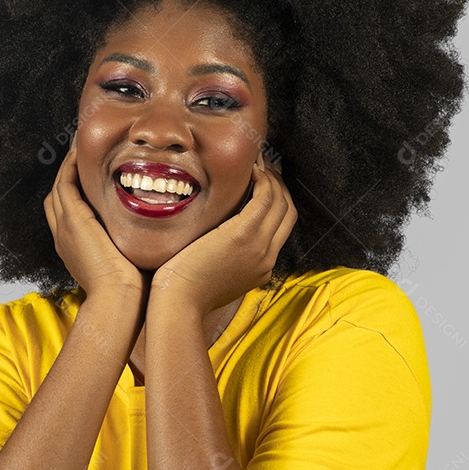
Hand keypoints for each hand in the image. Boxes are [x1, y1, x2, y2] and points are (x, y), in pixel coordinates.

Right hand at [43, 136, 146, 296]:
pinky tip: (83, 152)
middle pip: (59, 196)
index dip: (80, 192)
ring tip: (85, 146)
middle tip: (88, 154)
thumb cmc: (135, 292)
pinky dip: (71, 166)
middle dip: (71, 174)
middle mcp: (65, 237)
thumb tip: (166, 241)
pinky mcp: (73, 220)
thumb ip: (141, 248)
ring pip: (61, 185)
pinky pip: (66, 183)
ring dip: (70, 164)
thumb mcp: (134, 265)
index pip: (71, 212)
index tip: (99, 176)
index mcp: (77, 249)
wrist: (120, 302)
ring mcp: (65, 228)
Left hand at [151, 154, 296, 315]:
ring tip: (257, 166)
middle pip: (288, 212)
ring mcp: (259, 246)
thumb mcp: (218, 276)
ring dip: (272, 179)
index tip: (266, 185)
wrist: (179, 303)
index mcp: (263, 267)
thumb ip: (229, 258)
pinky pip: (265, 199)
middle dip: (281, 186)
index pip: (282, 228)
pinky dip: (263, 181)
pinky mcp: (243, 234)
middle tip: (265, 169)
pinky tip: (251, 171)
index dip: (279, 201)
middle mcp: (267, 257)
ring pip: (280, 202)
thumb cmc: (187, 291)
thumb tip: (221, 237)